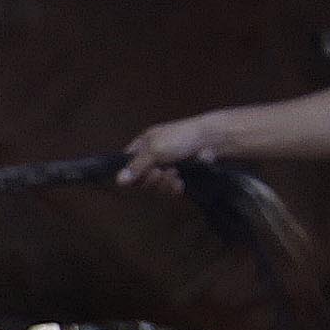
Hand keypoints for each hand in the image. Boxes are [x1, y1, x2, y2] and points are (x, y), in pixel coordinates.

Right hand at [118, 113, 238, 184]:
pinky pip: (169, 191)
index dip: (130, 174)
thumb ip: (136, 166)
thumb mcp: (154, 150)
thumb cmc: (181, 137)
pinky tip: (180, 183)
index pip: (127, 165)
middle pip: (141, 180)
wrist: (210, 141)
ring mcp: (166, 169)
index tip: (138, 176)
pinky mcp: (179, 179)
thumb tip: (118, 181)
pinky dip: (174, 188)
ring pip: (156, 188)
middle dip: (151, 180)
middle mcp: (153, 158)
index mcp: (142, 146)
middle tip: (159, 173)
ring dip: (164, 183)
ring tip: (174, 174)